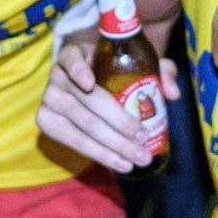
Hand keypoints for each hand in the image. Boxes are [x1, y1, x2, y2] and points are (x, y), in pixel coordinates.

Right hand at [36, 36, 178, 172]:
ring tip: (136, 159)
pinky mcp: (46, 122)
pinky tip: (118, 163)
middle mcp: (57, 76)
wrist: (87, 86)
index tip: (90, 84)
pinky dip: (97, 154)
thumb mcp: (136, 63)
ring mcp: (48, 100)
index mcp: (74, 54)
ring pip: (82, 127)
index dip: (78, 71)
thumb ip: (159, 70)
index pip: (71, 58)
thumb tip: (171, 93)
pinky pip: (72, 141)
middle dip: (117, 125)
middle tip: (142, 140)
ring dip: (111, 146)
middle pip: (87, 102)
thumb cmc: (114, 71)